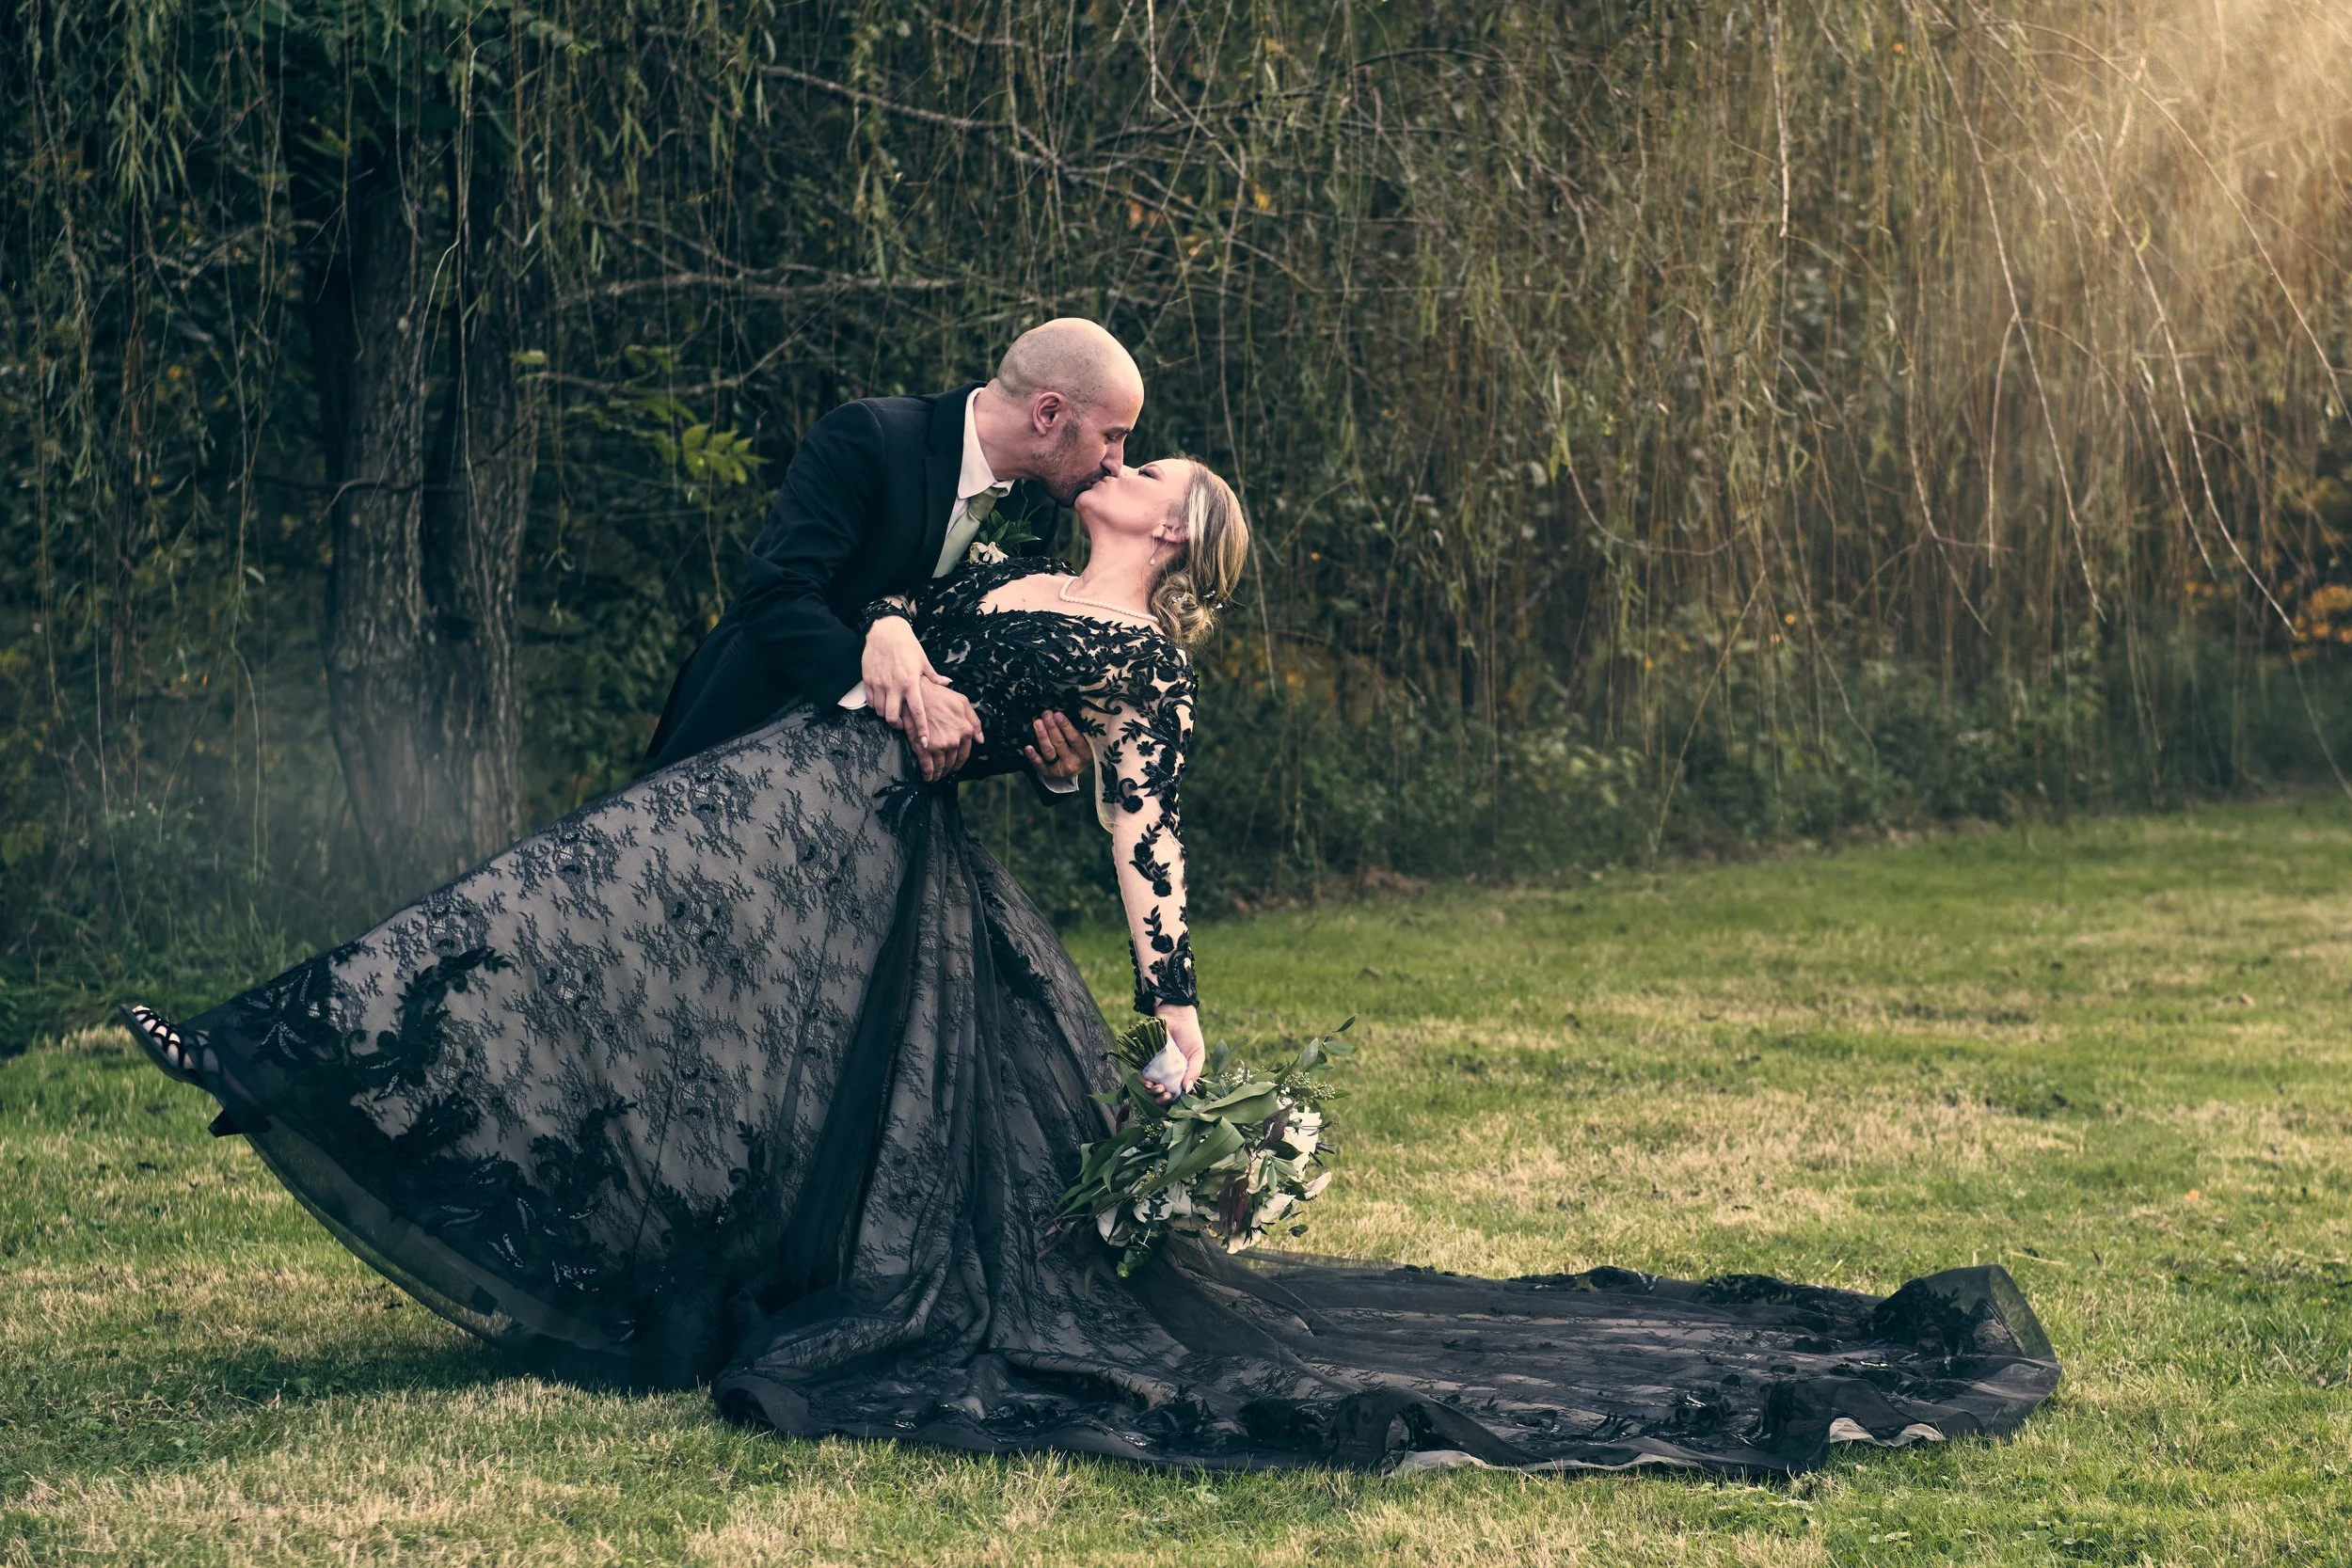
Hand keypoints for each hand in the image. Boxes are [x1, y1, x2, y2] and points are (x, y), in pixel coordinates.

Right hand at [862, 618, 983, 779]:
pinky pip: (871, 702)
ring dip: (887, 716)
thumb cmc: (907, 645)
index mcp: (910, 682)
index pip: (917, 711)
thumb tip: (948, 684)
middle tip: (903, 724)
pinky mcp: (867, 681)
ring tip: (893, 712)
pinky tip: (882, 702)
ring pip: (880, 712)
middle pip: (893, 718)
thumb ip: (934, 677)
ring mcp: (878, 684)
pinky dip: (876, 706)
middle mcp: (894, 686)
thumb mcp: (923, 660)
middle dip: (898, 726)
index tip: (925, 742)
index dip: (921, 729)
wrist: (884, 631)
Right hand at [915, 682, 984, 779]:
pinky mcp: (925, 748)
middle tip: (943, 773)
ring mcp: (940, 745)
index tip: (953, 766)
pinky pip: (928, 767)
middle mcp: (955, 740)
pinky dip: (928, 775)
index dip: (959, 762)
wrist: (917, 693)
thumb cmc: (940, 695)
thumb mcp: (963, 703)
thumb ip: (974, 721)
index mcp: (966, 731)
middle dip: (948, 769)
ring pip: (940, 767)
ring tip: (934, 777)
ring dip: (938, 774)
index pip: (964, 754)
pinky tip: (927, 777)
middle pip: (952, 762)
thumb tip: (981, 740)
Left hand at [1022, 711, 1086, 785]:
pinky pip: (1039, 764)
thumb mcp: (1084, 741)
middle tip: (1046, 714)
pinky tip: (1028, 747)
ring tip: (1037, 723)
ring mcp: (1059, 769)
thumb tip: (1060, 713)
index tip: (1057, 714)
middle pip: (1059, 743)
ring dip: (1042, 736)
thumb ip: (1077, 730)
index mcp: (1085, 754)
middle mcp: (1072, 763)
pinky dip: (1033, 756)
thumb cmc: (1078, 750)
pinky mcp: (1048, 773)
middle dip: (1051, 727)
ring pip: (1049, 751)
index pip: (1075, 738)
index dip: (1065, 726)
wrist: (1072, 769)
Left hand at [1141, 1005, 1206, 1103]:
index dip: (1172, 1099)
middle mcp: (1168, 1075)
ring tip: (1155, 1088)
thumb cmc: (1190, 1036)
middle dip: (1161, 1098)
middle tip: (1164, 1094)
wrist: (1177, 1017)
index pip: (1175, 1093)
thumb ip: (1194, 1072)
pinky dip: (1143, 1080)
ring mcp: (1157, 1068)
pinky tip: (1147, 1081)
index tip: (1171, 1097)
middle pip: (1161, 1093)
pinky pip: (1142, 1074)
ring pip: (1150, 1087)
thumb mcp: (1197, 1055)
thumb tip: (1187, 1090)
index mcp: (1181, 1076)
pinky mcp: (1146, 1060)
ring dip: (1151, 1091)